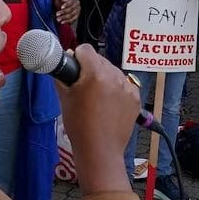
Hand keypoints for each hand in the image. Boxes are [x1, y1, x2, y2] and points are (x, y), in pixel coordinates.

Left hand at [54, 0, 80, 25]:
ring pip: (72, 15)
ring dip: (64, 18)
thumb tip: (65, 0)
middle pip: (71, 9)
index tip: (61, 7)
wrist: (62, 3)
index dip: (66, 5)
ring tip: (58, 19)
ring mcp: (78, 10)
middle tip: (57, 14)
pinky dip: (67, 21)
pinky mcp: (76, 16)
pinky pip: (72, 19)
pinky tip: (62, 22)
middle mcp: (77, 4)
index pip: (71, 2)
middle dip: (63, 12)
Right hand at [54, 44, 141, 194]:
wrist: (99, 150)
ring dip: (104, 78)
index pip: (86, 49)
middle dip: (90, 68)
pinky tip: (108, 105)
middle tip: (83, 86)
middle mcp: (114, 76)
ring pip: (112, 72)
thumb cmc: (78, 125)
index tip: (74, 68)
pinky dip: (116, 90)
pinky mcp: (135, 98)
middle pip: (100, 60)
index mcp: (95, 74)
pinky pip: (123, 85)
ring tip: (96, 98)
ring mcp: (127, 87)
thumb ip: (63, 76)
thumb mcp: (64, 98)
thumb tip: (63, 61)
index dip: (77, 56)